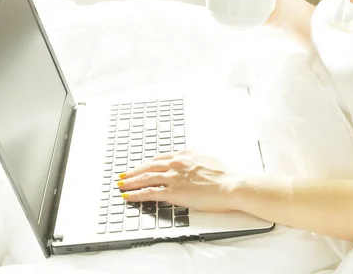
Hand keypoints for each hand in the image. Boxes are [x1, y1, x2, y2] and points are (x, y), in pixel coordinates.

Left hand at [118, 151, 239, 212]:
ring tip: (121, 185)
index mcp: (185, 155)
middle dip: (134, 171)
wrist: (231, 185)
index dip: (147, 163)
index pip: (160, 158)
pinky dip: (136, 194)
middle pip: (149, 166)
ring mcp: (173, 177)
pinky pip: (149, 192)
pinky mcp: (173, 192)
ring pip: (145, 178)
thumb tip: (195, 164)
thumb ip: (196, 162)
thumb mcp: (208, 161)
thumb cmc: (225, 176)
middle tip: (124, 175)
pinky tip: (128, 196)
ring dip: (131, 181)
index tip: (140, 166)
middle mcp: (176, 163)